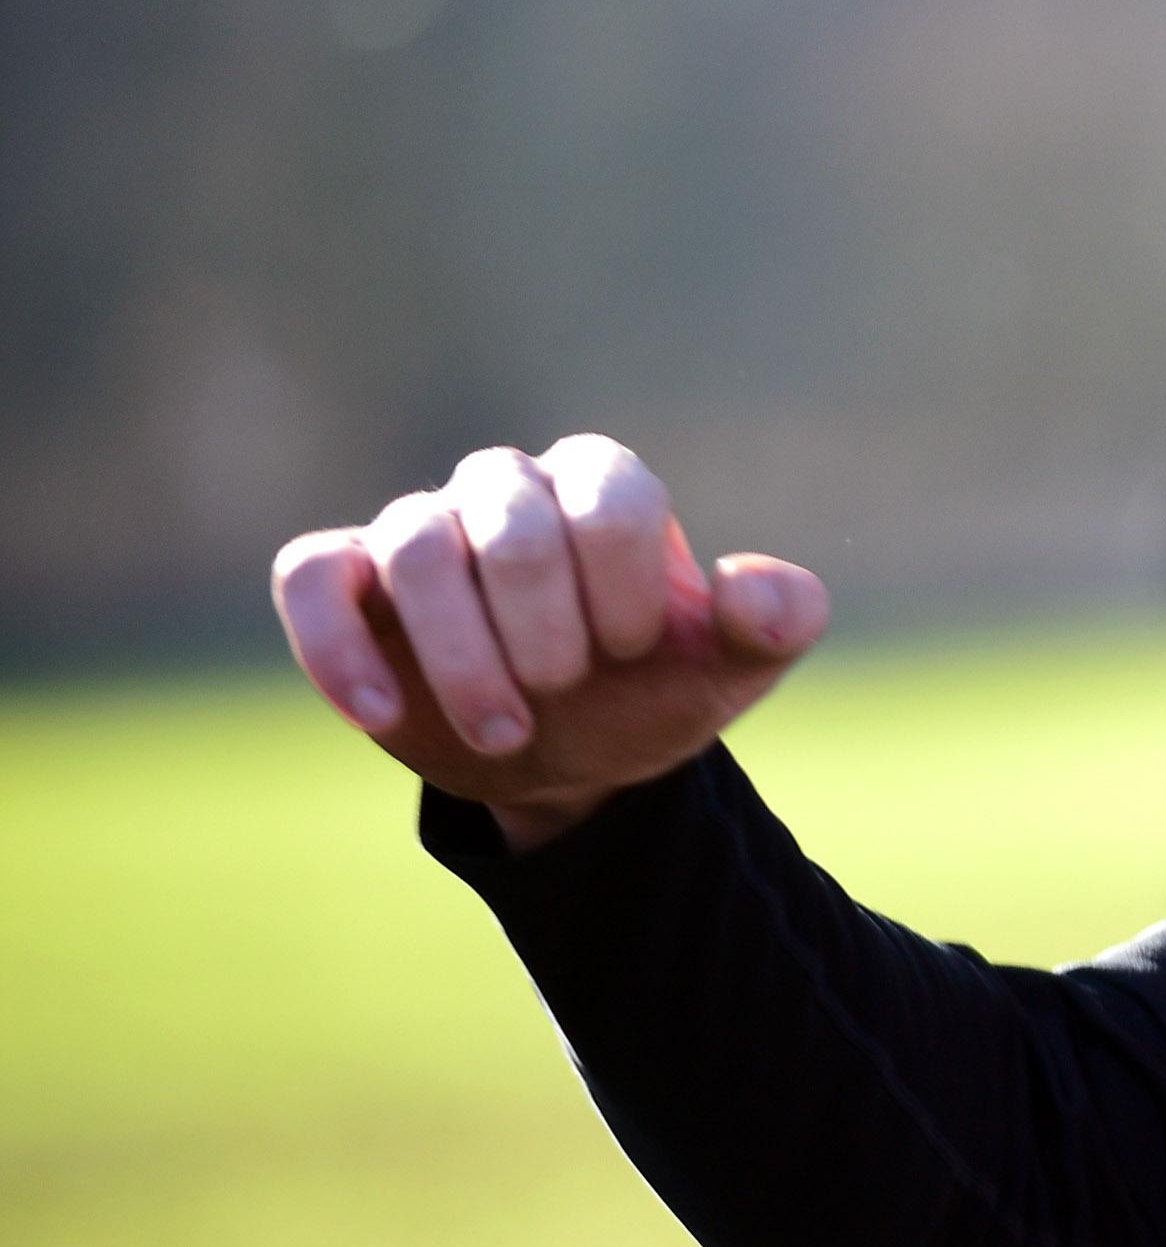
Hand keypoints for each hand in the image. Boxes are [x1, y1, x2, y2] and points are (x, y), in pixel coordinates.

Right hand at [270, 436, 827, 852]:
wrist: (567, 760)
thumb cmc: (647, 693)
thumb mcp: (726, 672)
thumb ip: (774, 624)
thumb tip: (752, 585)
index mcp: (603, 486)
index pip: (609, 497)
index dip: (622, 589)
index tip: (634, 653)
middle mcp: (508, 488)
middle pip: (509, 522)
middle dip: (542, 631)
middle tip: (564, 695)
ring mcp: (420, 529)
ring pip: (414, 547)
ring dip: (459, 656)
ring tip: (504, 733)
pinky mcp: (346, 582)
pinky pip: (310, 576)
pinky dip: (337, 646)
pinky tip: (383, 716)